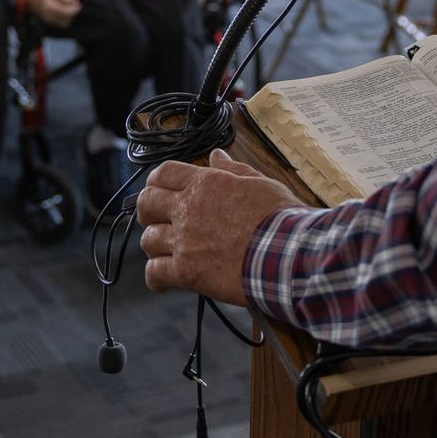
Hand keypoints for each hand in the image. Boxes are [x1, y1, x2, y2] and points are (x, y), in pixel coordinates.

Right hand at [25, 0, 81, 27]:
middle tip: (74, 5)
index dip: (75, 9)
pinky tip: (63, 13)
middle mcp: (48, 15)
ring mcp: (48, 21)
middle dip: (73, 13)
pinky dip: (65, 19)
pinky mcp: (48, 23)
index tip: (79, 4)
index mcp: (49, 5)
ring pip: (65, 23)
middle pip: (67, 19)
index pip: (67, 12)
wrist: (27, 1)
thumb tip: (77, 2)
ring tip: (68, 8)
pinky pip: (60, 24)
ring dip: (69, 17)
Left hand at [137, 150, 308, 304]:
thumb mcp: (260, 183)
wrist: (289, 253)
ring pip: (148, 240)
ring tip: (166, 252)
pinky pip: (154, 273)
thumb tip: (217, 155)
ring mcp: (184, 241)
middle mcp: (188, 209)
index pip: (164, 173)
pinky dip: (156, 278)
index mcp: (205, 183)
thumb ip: (233, 170)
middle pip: (147, 203)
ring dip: (155, 246)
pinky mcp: (186, 271)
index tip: (159, 190)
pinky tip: (163, 281)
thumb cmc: (281, 219)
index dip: (157, 182)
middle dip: (148, 211)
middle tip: (157, 220)